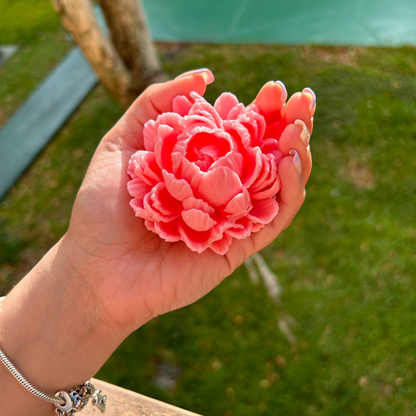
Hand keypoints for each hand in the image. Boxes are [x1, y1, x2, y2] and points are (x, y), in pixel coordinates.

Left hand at [64, 71, 313, 333]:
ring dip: (297, 153)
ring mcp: (235, 217)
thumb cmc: (102, 207)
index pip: (243, 132)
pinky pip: (276, 216)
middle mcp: (223, 189)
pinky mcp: (241, 245)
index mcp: (201, 164)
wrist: (96, 267)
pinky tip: (288, 160)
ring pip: (281, 184)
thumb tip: (205, 77)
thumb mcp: (123, 142)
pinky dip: (290, 189)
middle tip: (300, 99)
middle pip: (268, 155)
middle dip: (290, 124)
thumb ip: (157, 103)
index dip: (262, 110)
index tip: (273, 88)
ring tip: (297, 126)